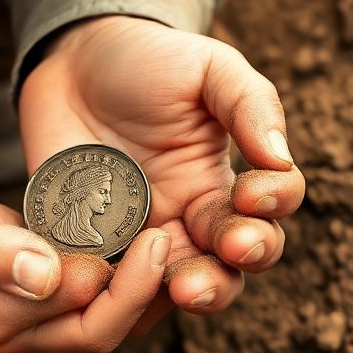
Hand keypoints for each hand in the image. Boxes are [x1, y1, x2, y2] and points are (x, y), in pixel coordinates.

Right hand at [0, 162, 171, 352]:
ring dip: (141, 281)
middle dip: (144, 288)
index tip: (152, 234)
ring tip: (169, 232)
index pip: (83, 319)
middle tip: (168, 234)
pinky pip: (94, 287)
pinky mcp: (42, 285)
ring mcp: (32, 310)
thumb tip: (43, 276)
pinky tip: (144, 229)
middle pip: (104, 326)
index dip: (126, 285)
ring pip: (106, 311)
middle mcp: (21, 328)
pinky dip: (123, 266)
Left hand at [19, 17, 304, 333]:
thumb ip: (250, 105)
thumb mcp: (209, 68)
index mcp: (222, 186)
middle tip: (229, 253)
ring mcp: (135, 239)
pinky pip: (103, 284)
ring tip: (184, 286)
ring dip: (185, 292)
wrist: (71, 60)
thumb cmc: (148, 60)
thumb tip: (280, 159)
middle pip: (225, 274)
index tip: (252, 192)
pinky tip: (115, 276)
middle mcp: (185, 223)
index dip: (269, 212)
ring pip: (167, 290)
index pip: (265, 218)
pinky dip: (113, 290)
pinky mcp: (86, 245)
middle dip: (231, 273)